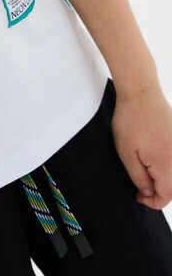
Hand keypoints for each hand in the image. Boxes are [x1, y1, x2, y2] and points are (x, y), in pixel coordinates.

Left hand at [110, 83, 171, 209]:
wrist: (141, 92)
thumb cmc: (131, 121)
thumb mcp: (127, 154)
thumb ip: (140, 178)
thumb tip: (149, 193)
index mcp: (168, 167)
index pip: (166, 198)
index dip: (150, 202)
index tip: (137, 195)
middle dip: (157, 190)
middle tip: (139, 183)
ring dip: (162, 177)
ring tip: (144, 167)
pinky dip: (165, 163)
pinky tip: (151, 154)